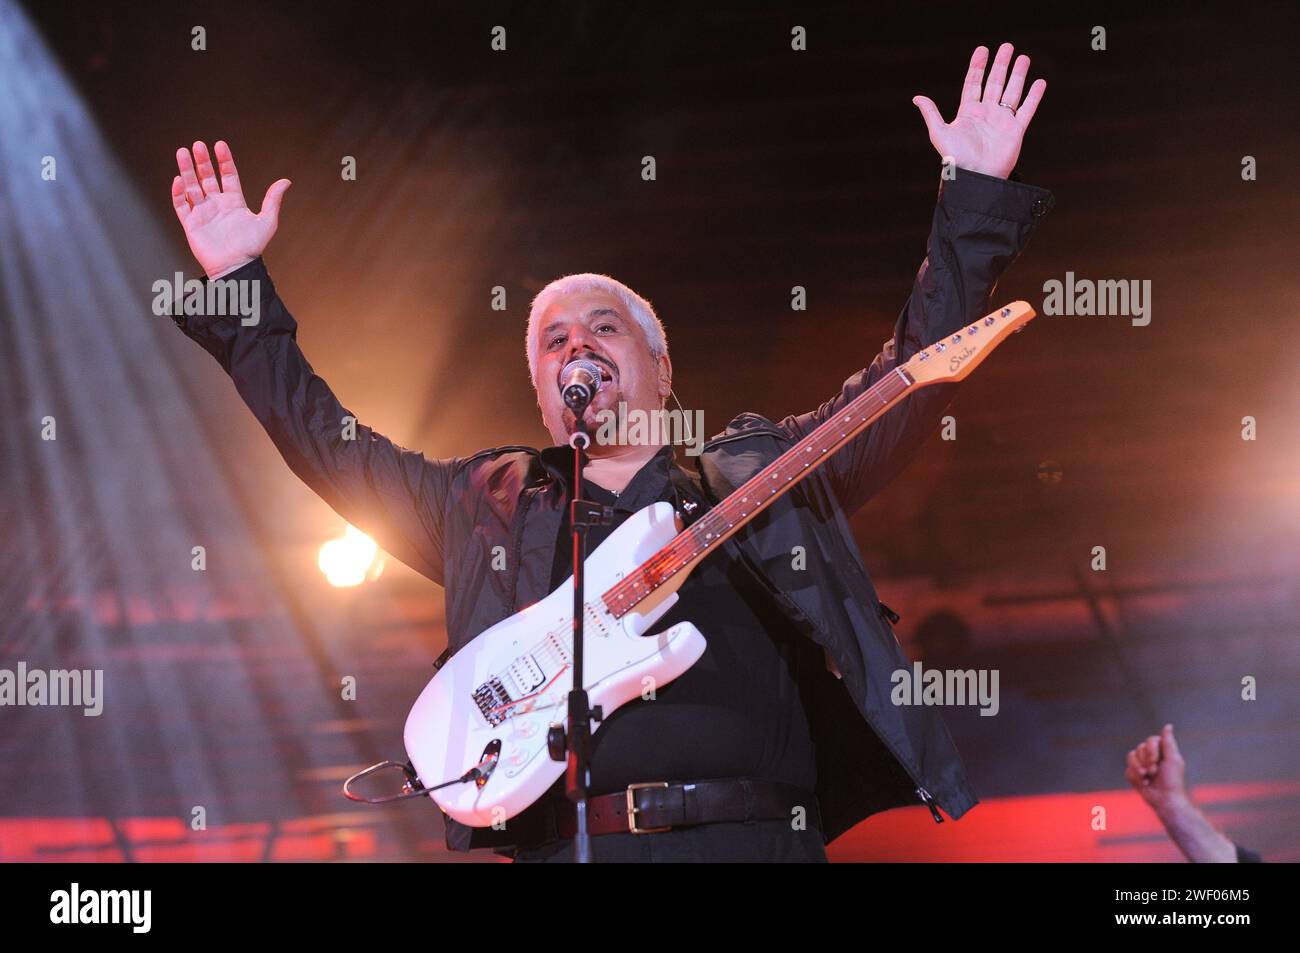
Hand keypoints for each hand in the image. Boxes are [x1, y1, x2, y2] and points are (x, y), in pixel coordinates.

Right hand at [171, 140, 290, 279]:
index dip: (224, 160)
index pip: (228, 175)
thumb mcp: (267, 221)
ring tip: (182, 152)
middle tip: (198, 145)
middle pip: (207, 177)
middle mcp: (217, 205)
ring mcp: (202, 213)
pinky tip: (179, 179)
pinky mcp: (190, 223)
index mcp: (234, 202)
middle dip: (202, 161)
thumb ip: (273, 200)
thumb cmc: (252, 248)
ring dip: (187, 170)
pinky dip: (178, 192)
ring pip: (192, 187)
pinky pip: (181, 205)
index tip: (220, 145)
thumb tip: (285, 182)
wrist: (236, 266)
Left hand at [912, 43, 1045, 179]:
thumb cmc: (956, 158)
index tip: (983, 49)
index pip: (973, 83)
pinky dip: (1034, 96)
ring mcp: (1002, 121)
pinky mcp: (1015, 131)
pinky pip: (1027, 110)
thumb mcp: (939, 133)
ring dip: (1018, 75)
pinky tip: (1039, 82)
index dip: (978, 66)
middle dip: (1001, 65)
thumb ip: (931, 113)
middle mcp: (986, 114)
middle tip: (1007, 47)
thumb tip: (917, 98)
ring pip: (1012, 92)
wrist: (975, 178)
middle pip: (995, 83)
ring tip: (1023, 57)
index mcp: (968, 112)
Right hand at [1125, 723, 1188, 813]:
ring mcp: (1142, 765)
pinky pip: (1128, 770)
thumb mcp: (1173, 760)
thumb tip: (1168, 726)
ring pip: (1131, 757)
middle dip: (1145, 762)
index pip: (1150, 740)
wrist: (1164, 800)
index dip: (1151, 750)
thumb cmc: (1172, 781)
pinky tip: (1145, 784)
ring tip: (1147, 778)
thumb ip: (1168, 742)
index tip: (1156, 762)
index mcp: (1162, 751)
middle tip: (1154, 772)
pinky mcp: (1134, 775)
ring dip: (1139, 769)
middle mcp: (1151, 756)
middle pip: (1139, 748)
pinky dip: (1135, 778)